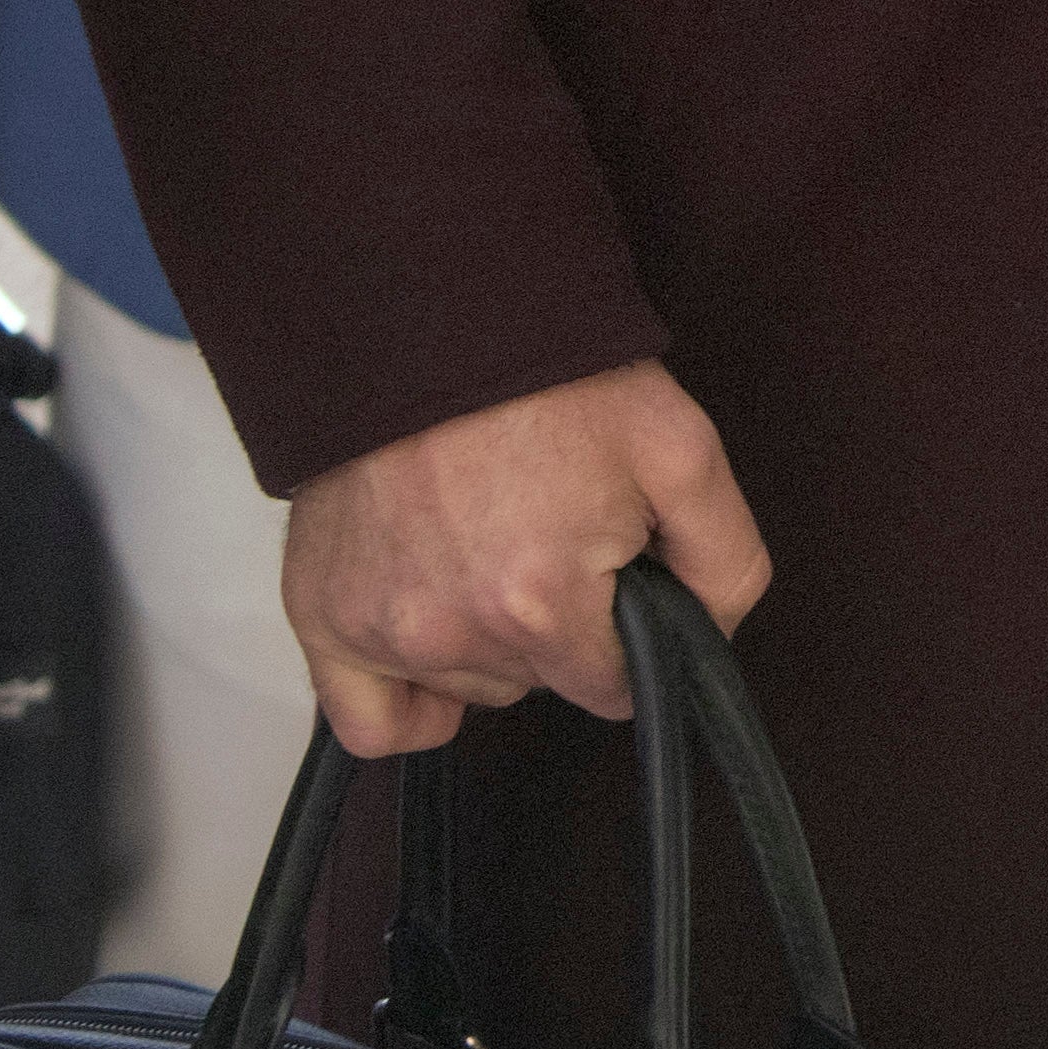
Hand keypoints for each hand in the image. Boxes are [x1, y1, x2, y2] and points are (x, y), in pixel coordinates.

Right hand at [281, 361, 766, 756]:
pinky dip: (409, 697)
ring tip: (492, 544)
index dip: (632, 638)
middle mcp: (450, 634)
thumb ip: (725, 563)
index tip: (621, 580)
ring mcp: (379, 631)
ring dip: (488, 643)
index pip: (613, 688)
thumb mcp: (684, 453)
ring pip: (468, 687)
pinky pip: (371, 722)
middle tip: (555, 537)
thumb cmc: (559, 385)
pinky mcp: (322, 619)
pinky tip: (438, 640)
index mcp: (541, 604)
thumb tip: (716, 636)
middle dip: (563, 629)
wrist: (437, 325)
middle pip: (540, 684)